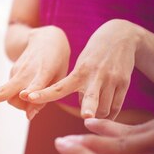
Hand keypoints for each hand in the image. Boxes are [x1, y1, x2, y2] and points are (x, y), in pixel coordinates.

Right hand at [0, 26, 69, 119]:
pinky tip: (30, 89)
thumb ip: (45, 99)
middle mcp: (26, 73)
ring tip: (35, 96)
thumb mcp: (60, 80)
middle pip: (4, 91)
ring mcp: (16, 72)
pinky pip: (12, 93)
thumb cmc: (57, 62)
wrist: (48, 38)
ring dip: (19, 104)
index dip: (32, 92)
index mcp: (44, 72)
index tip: (25, 95)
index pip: (36, 85)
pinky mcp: (12, 72)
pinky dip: (19, 98)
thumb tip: (28, 117)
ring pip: (10, 98)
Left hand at [23, 19, 140, 119]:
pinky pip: (115, 108)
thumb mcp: (81, 66)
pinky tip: (103, 116)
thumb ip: (77, 87)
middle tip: (86, 116)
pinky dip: (109, 116)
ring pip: (103, 110)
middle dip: (89, 107)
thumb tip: (81, 110)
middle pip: (91, 97)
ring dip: (96, 116)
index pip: (58, 87)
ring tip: (92, 113)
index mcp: (79, 72)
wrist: (121, 37)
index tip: (29, 98)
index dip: (44, 94)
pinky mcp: (124, 83)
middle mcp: (95, 76)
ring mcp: (111, 80)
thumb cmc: (93, 56)